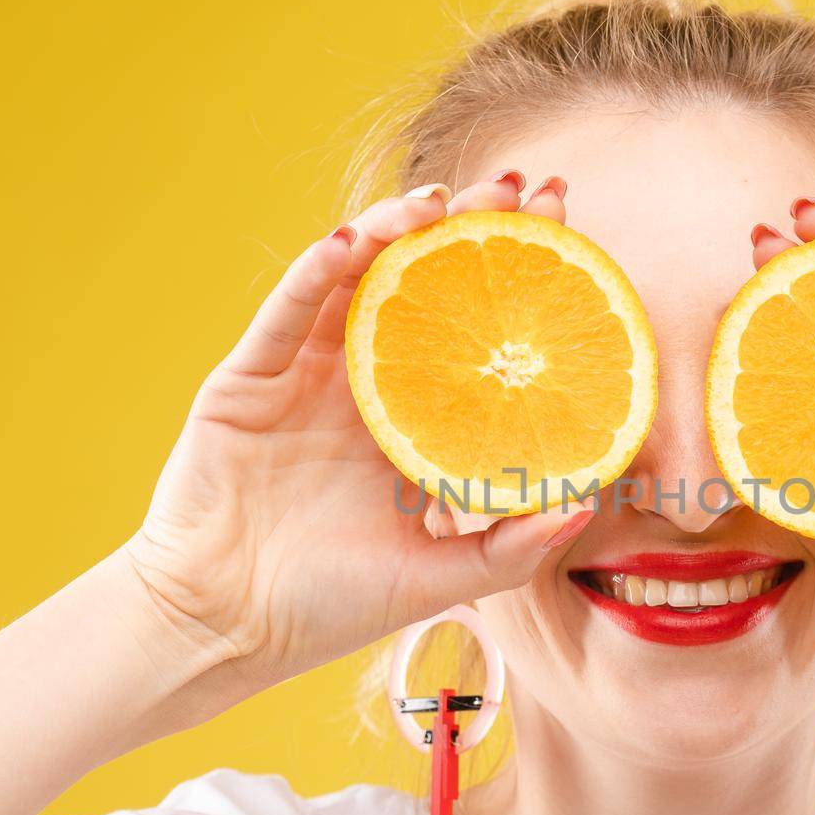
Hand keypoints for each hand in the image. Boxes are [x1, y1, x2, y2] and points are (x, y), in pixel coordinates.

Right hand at [119, 171, 593, 720]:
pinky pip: (286, 313)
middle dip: (471, 232)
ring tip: (442, 200)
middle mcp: (368, 386)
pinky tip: (352, 241)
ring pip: (357, 283)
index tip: (569, 229)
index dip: (522, 279)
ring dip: (396, 232)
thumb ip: (512, 547)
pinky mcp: (249, 377)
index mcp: (419, 424)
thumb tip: (589, 505)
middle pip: (426, 288)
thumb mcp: (439, 580)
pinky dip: (315, 273)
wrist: (225, 627)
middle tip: (518, 187)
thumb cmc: (332, 604)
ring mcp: (306, 375)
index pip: (479, 333)